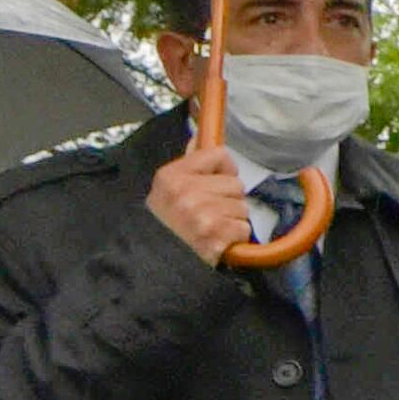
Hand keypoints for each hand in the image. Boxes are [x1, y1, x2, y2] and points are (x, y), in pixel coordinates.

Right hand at [146, 137, 254, 263]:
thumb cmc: (166, 224)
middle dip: (228, 199)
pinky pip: (244, 228)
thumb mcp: (167, 190)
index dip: (224, 169)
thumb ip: (189, 164)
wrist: (154, 262)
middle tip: (208, 213)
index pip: (219, 154)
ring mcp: (201, 214)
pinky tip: (217, 241)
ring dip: (232, 219)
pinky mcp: (215, 235)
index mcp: (172, 176)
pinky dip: (235, 237)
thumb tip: (199, 137)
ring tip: (211, 228)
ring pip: (242, 206)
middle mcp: (185, 192)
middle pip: (236, 183)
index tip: (215, 182)